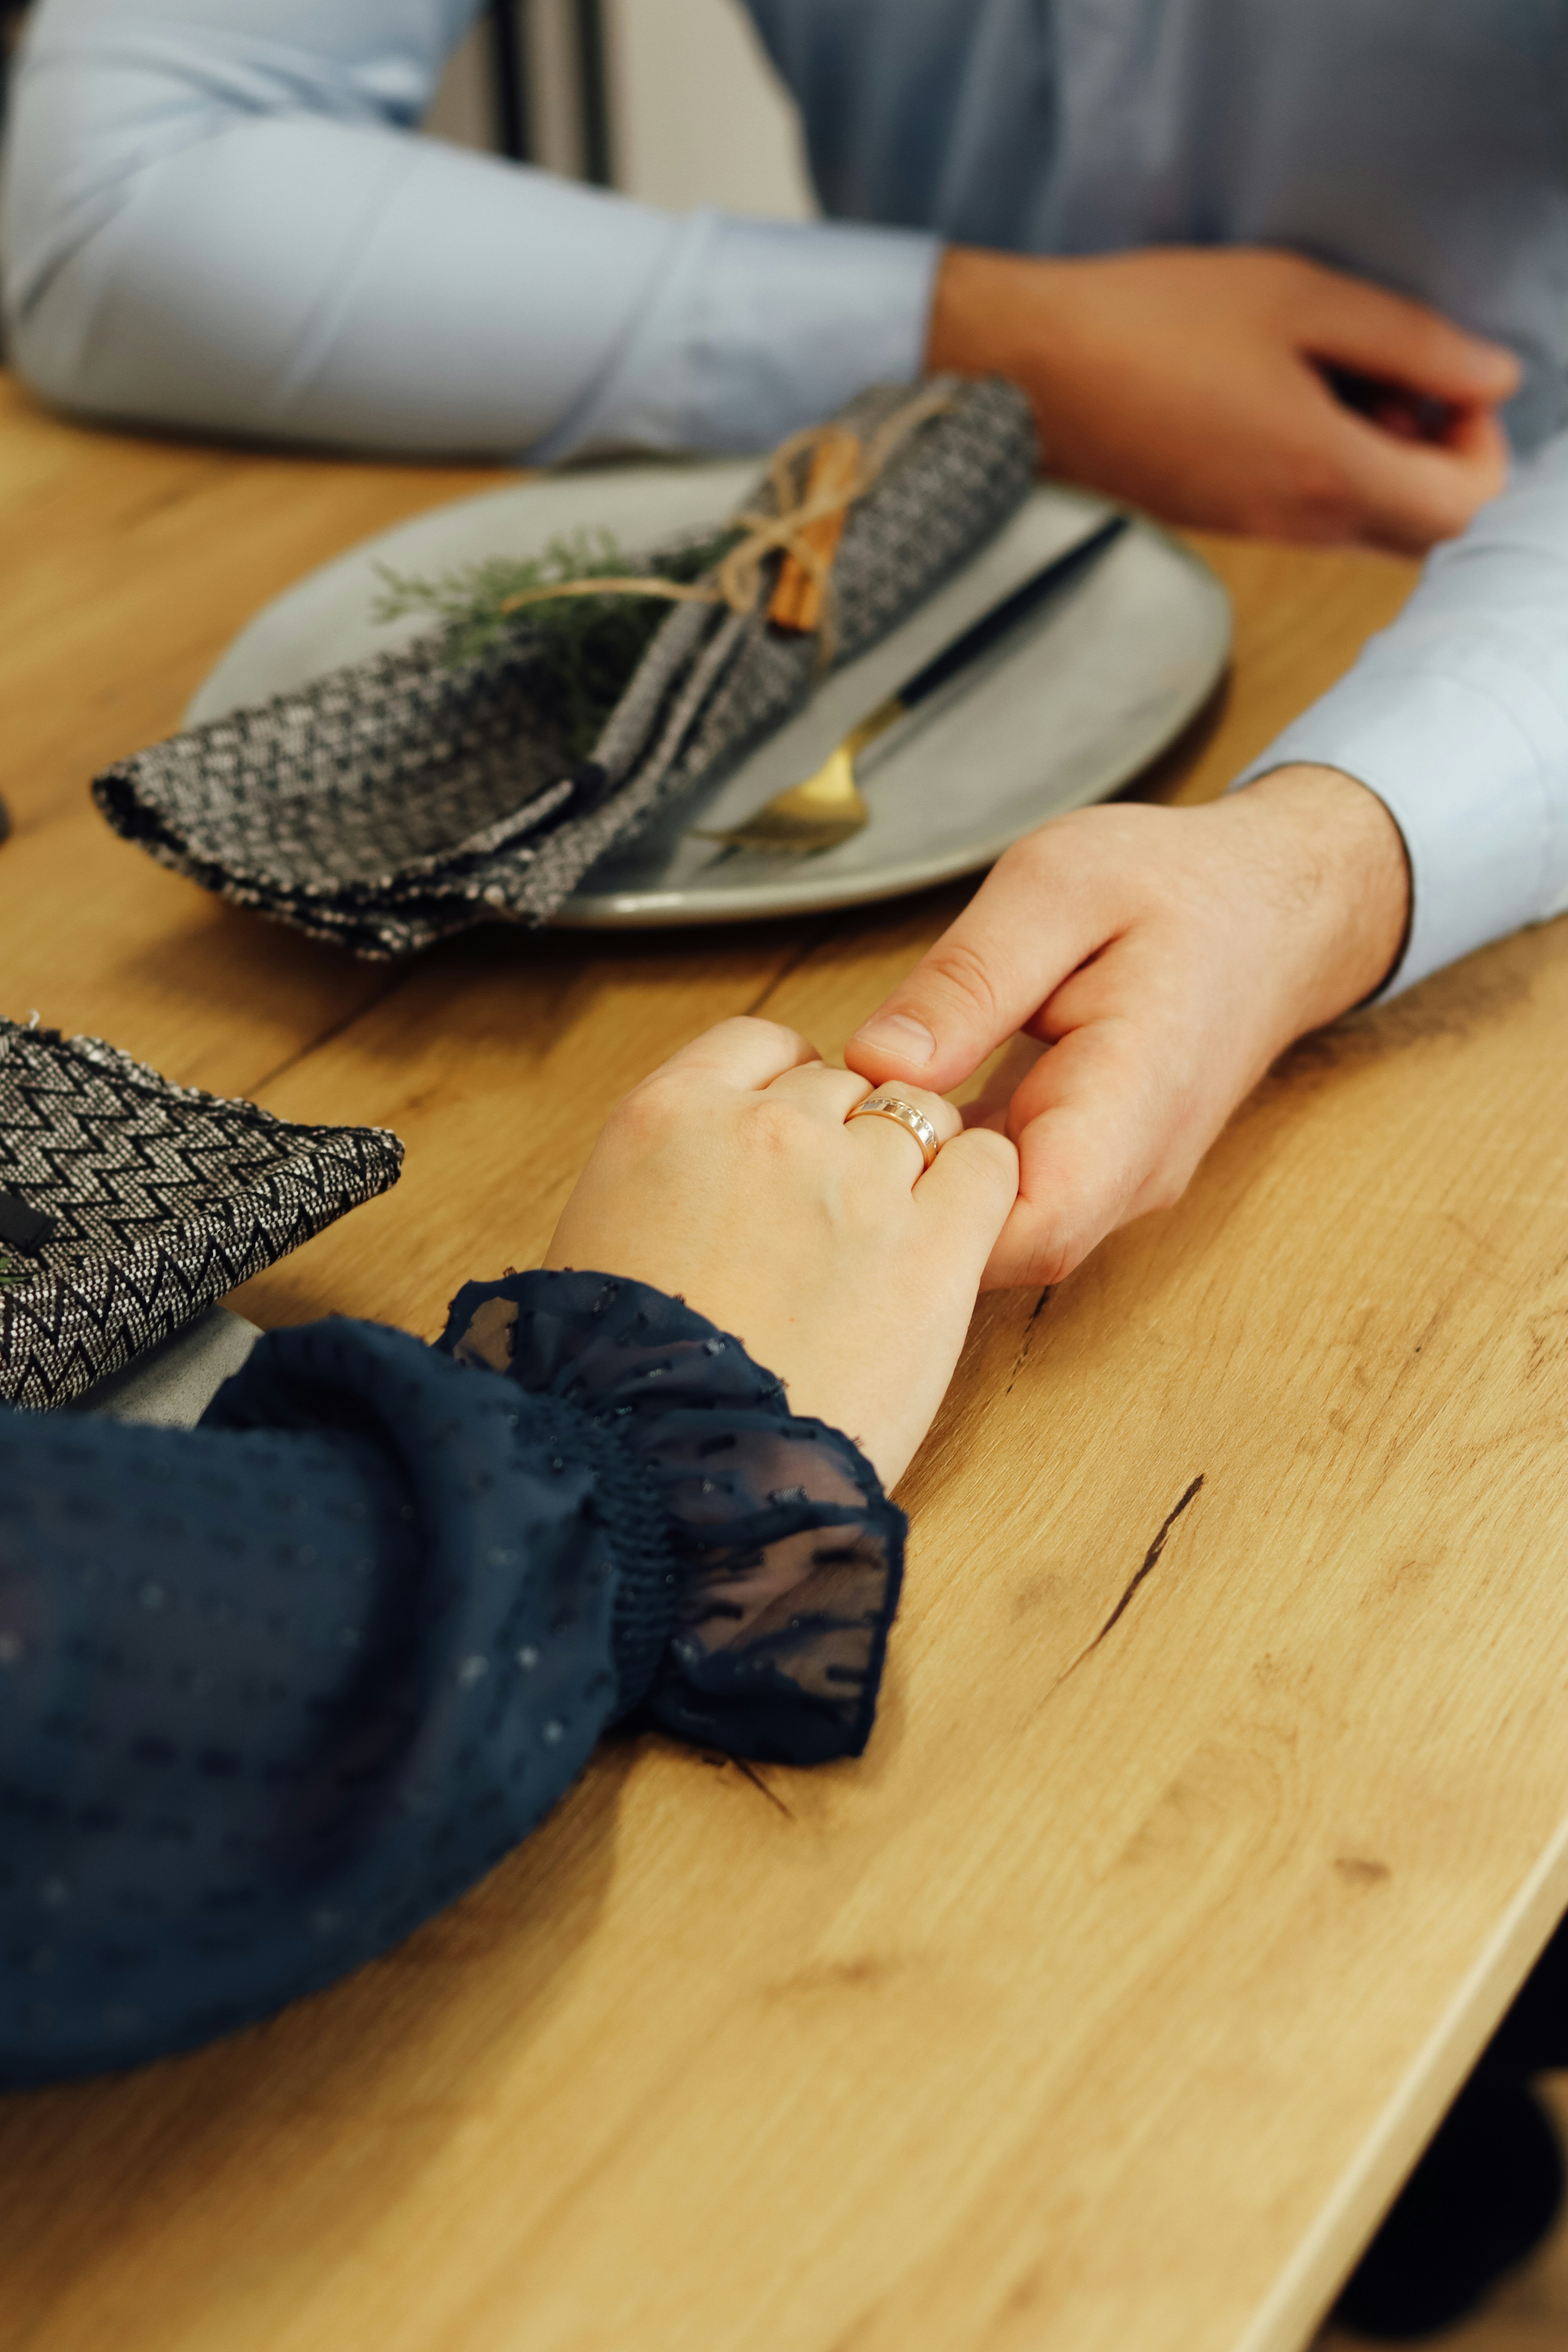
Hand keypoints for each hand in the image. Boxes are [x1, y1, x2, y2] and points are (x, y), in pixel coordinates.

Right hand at [543, 1018, 1018, 1485]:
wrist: (673, 1476)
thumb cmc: (621, 1391)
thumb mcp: (604, 1246)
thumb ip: (668, 1182)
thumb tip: (712, 1184)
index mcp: (666, 1119)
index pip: (759, 1044)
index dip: (789, 1087)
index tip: (796, 1138)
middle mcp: (765, 1127)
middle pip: (841, 1081)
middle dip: (849, 1134)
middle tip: (843, 1215)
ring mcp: (855, 1179)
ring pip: (920, 1112)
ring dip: (918, 1161)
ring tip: (899, 1236)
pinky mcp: (933, 1245)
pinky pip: (988, 1166)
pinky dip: (981, 1189)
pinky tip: (958, 1237)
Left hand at [843, 767, 1409, 1289]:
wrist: (1273, 908)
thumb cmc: (1174, 886)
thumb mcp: (1057, 887)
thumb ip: (969, 979)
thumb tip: (877, 1063)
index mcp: (1132, 1105)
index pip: (1032, 1231)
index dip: (930, 1213)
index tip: (867, 1137)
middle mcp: (1129, 1174)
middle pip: (999, 1252)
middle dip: (903, 1209)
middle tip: (834, 1122)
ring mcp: (1112, 1185)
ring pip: (996, 1237)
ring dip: (918, 1190)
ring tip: (858, 1110)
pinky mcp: (1089, 1172)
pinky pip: (1005, 1203)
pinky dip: (942, 1168)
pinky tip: (894, 1108)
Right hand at [926, 244, 1519, 553]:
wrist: (1031, 375)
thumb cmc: (1154, 322)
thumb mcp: (1299, 298)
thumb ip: (1410, 342)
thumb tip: (1493, 376)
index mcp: (1325, 474)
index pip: (1464, 507)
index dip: (1481, 442)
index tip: (1445, 379)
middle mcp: (1298, 524)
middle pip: (1427, 529)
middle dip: (1442, 457)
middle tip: (1403, 378)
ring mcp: (1258, 531)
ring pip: (1371, 521)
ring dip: (1383, 457)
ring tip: (1334, 375)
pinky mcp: (1225, 520)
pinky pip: (1314, 512)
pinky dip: (1330, 463)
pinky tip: (1285, 393)